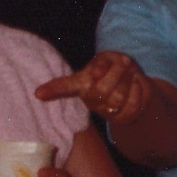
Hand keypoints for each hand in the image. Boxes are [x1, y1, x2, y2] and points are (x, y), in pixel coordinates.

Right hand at [37, 51, 153, 125]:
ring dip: (128, 80)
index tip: (38, 93)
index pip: (64, 86)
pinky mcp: (122, 118)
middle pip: (100, 91)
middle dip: (116, 73)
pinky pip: (132, 105)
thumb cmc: (114, 67)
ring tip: (129, 74)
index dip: (51, 89)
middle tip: (124, 62)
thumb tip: (95, 74)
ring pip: (117, 98)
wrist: (135, 82)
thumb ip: (100, 64)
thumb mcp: (107, 59)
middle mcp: (89, 99)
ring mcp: (105, 110)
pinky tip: (136, 86)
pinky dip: (138, 90)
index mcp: (82, 83)